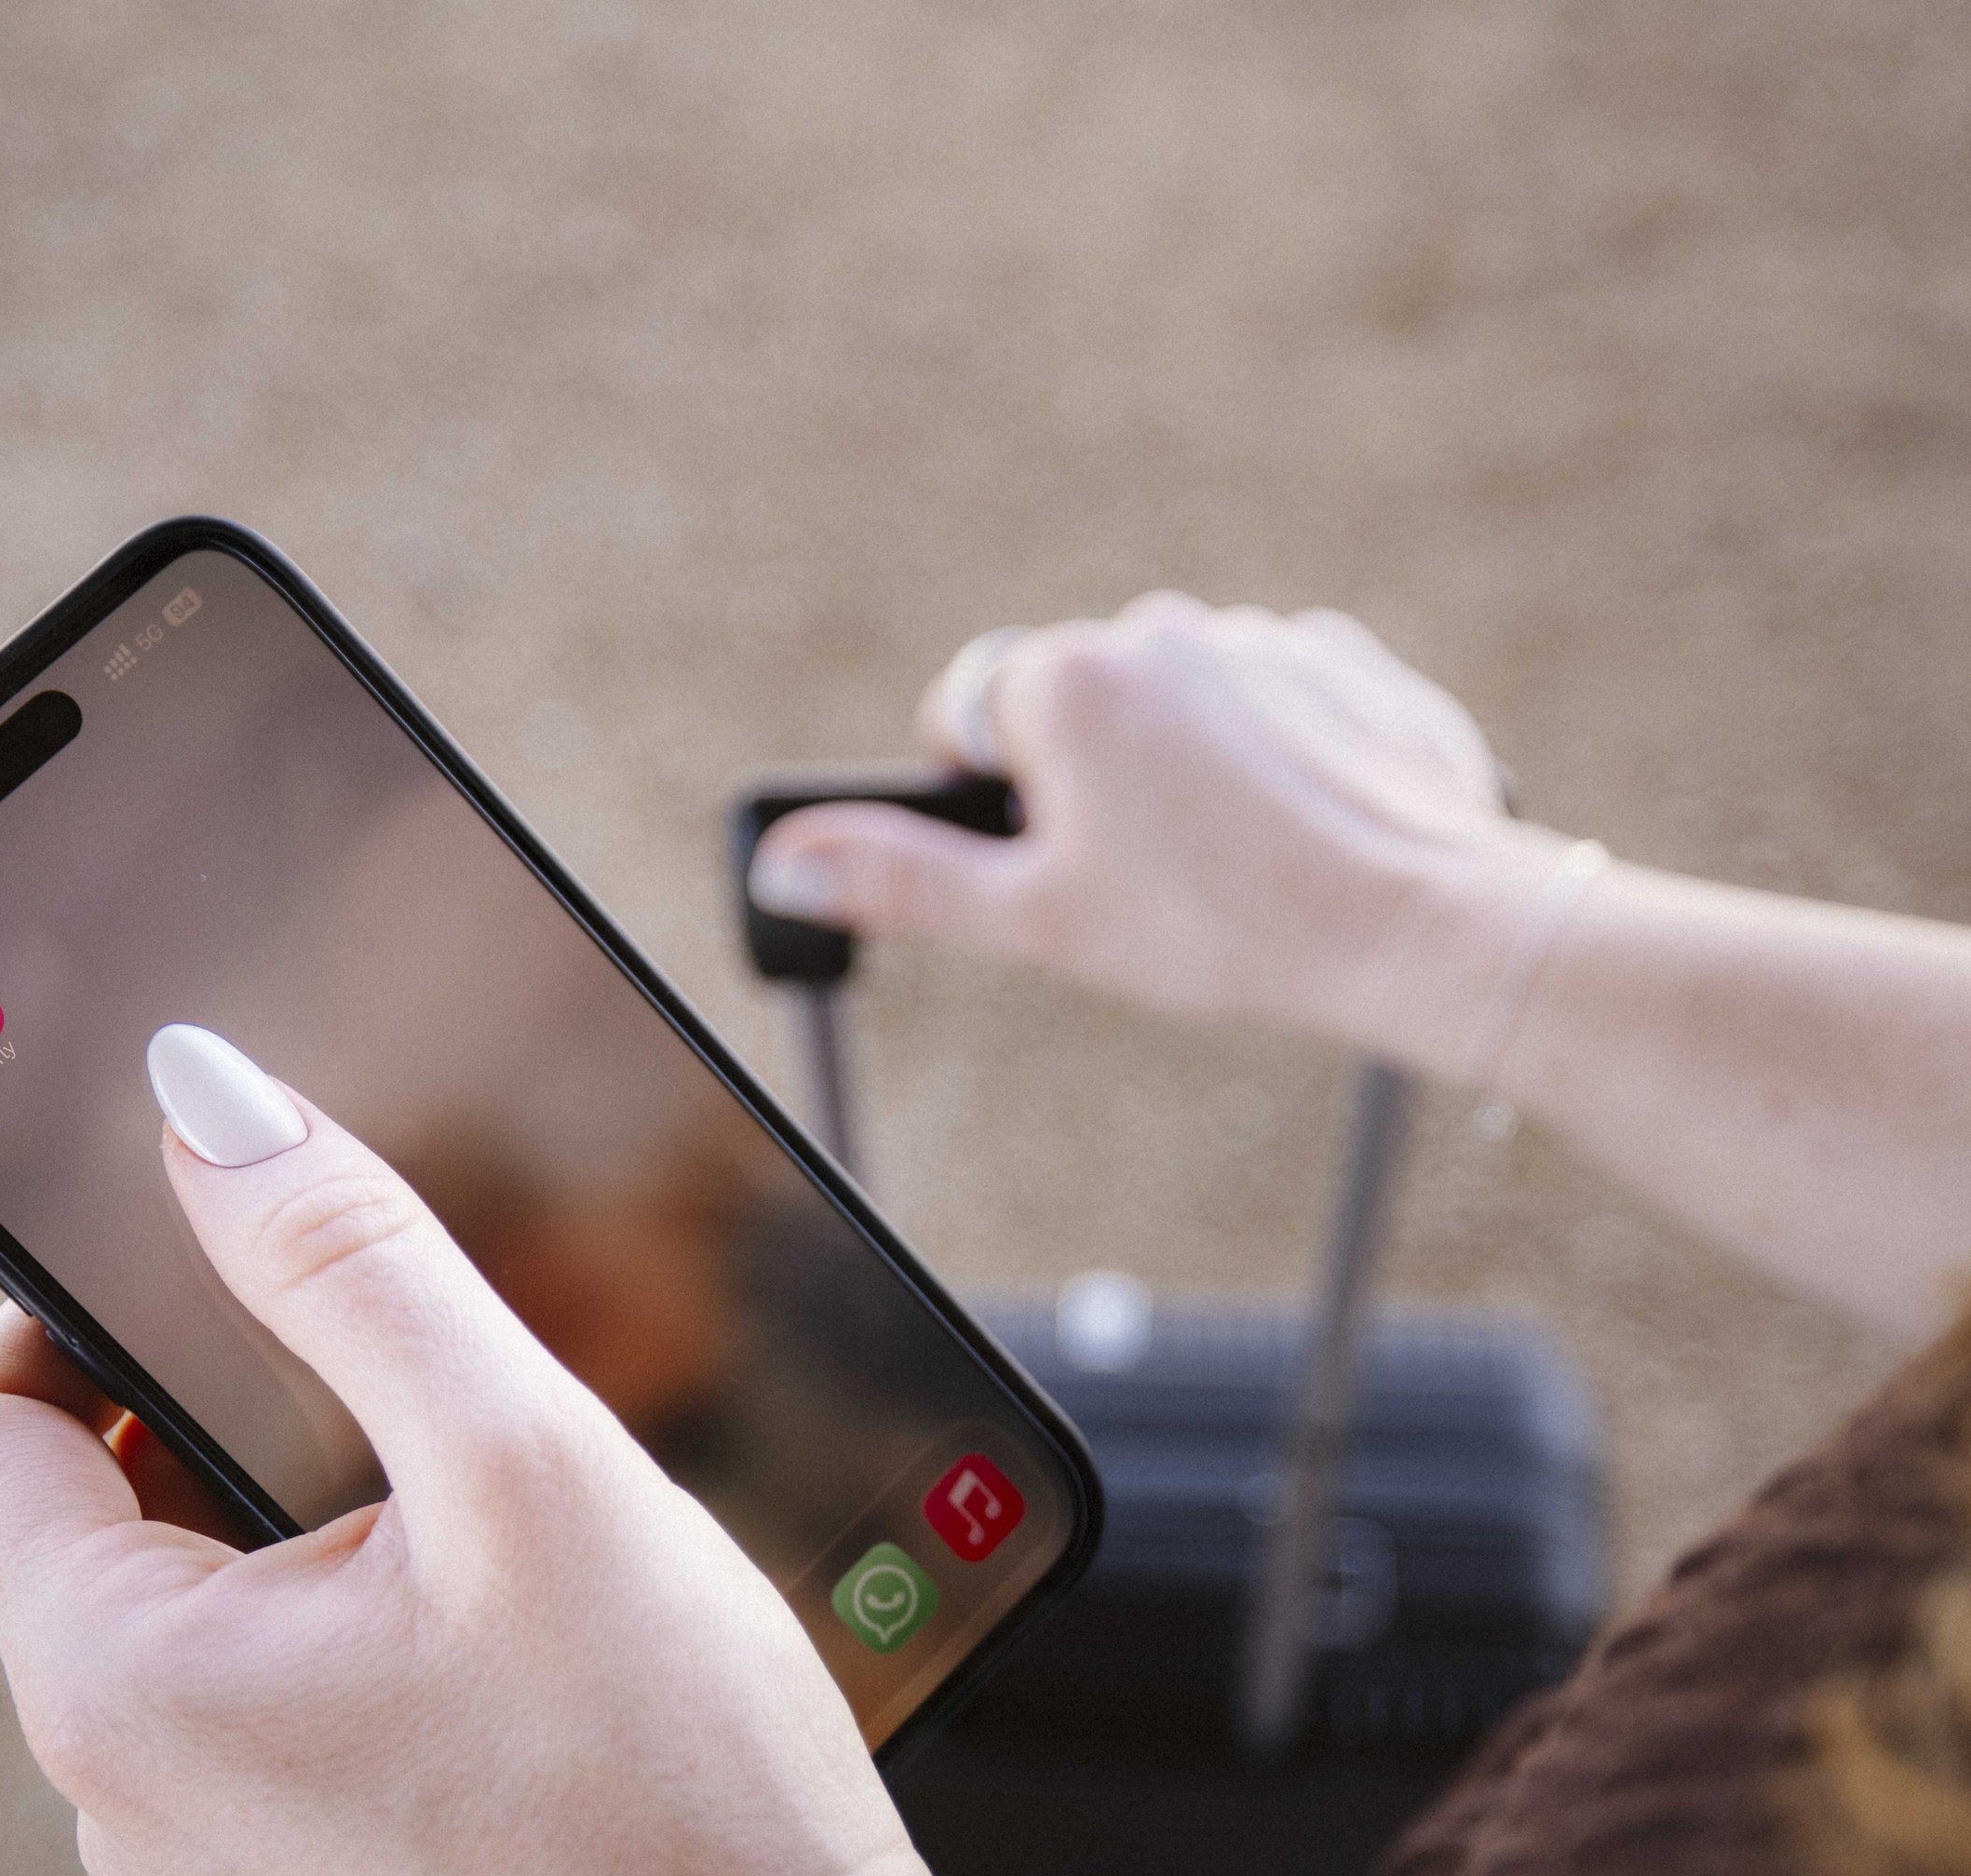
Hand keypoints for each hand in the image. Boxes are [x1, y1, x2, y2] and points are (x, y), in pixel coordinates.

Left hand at [0, 1033, 1194, 1875]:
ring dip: (322, 1515)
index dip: (78, 1295)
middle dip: (238, 1402)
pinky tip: (523, 1626)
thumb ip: (351, 1259)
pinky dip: (367, 1624)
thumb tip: (208, 1104)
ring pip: (208, 1608)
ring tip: (499, 1510)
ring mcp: (218, 1868)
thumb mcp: (522, 1465)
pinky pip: (282, 1706)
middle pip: (99, 1513)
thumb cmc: (682, 1794)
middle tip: (412, 1363)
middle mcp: (127, 1798)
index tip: (223, 1237)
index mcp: (117, 1685)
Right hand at [749, 592, 1577, 1074]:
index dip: (996, 803)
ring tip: (1234, 871)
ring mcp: (1258, 638)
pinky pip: (1274, 708)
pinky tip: (1299, 839)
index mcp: (1065, 676)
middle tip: (1148, 885)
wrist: (1411, 922)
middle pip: (1078, 710)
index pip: (971, 718)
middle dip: (1092, 789)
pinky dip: (1274, 766)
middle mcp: (1157, 628)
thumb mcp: (1037, 921)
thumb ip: (901, 881)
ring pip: (1180, 712)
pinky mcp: (1343, 662)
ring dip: (1185, 778)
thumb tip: (782, 862)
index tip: (1054, 862)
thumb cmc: (1218, 928)